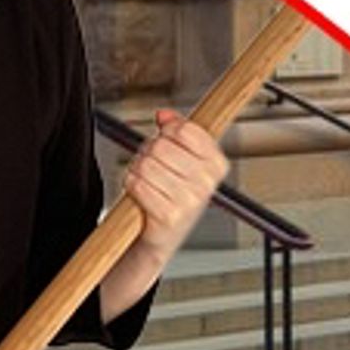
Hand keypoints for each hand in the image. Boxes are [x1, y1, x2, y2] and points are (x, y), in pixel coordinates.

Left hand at [121, 108, 229, 264]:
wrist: (165, 234)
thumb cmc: (174, 195)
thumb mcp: (182, 159)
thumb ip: (176, 130)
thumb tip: (164, 114)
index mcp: (216, 164)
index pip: (185, 129)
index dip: (167, 131)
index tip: (166, 139)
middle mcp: (206, 182)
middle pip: (161, 145)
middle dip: (148, 152)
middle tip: (152, 165)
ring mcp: (190, 200)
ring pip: (147, 165)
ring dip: (138, 170)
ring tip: (147, 180)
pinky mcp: (169, 215)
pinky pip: (138, 185)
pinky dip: (133, 186)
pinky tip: (142, 192)